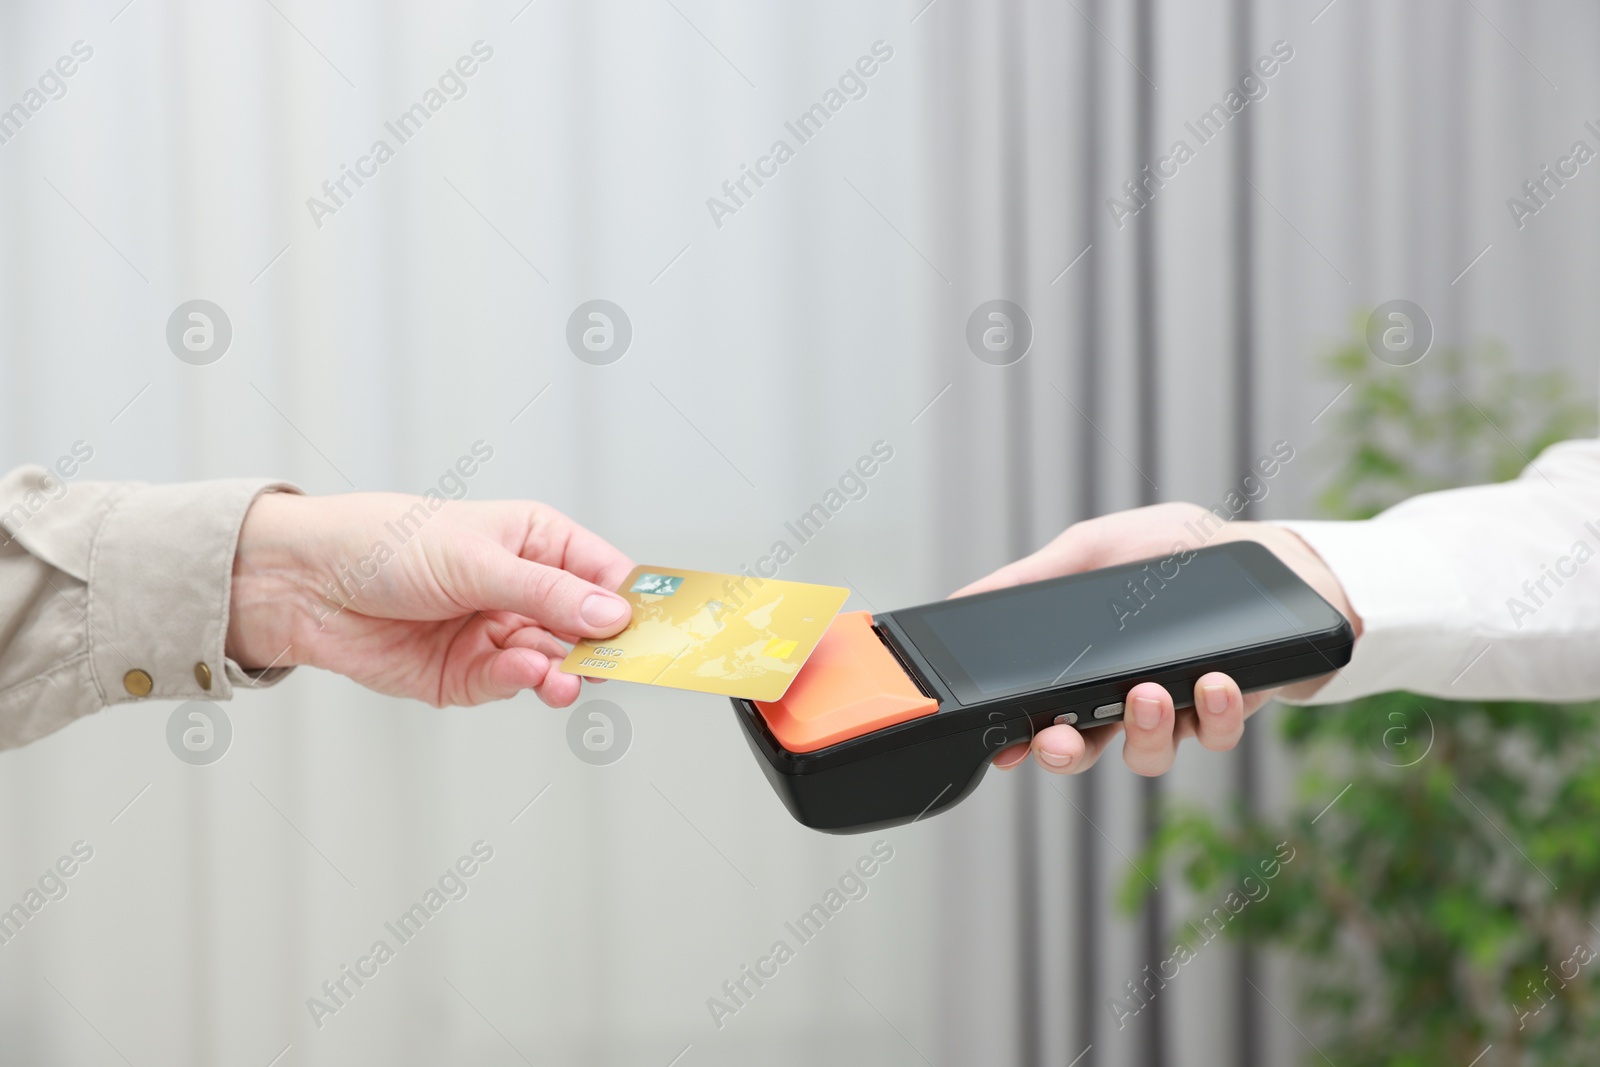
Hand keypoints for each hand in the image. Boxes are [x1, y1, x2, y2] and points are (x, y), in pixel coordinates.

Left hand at [225, 492, 633, 707]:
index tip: (664, 628)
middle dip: (604, 647)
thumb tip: (614, 614)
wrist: (304, 586)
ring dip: (564, 671)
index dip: (636, 601)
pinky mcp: (468, 675)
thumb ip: (548, 593)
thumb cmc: (382, 543)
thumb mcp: (477, 559)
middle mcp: (523, 590)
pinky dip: (524, 681)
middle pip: (588, 626)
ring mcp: (498, 634)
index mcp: (537, 542)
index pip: (606, 574)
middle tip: (622, 665)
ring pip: (556, 662)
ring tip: (566, 678)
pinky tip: (525, 673)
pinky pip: (513, 683)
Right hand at [950, 502, 1357, 776]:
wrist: (1270, 557)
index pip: (1043, 714)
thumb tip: (960, 598)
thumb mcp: (1094, 549)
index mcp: (1085, 668)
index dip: (1020, 740)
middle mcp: (1124, 700)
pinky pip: (1214, 736)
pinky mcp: (1228, 712)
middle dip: (1066, 754)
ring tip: (1148, 693)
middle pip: (1084, 751)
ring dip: (1143, 730)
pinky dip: (1212, 713)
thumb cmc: (1177, 551)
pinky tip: (1214, 681)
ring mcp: (1177, 711)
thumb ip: (1031, 579)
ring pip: (1147, 754)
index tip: (1004, 747)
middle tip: (1060, 741)